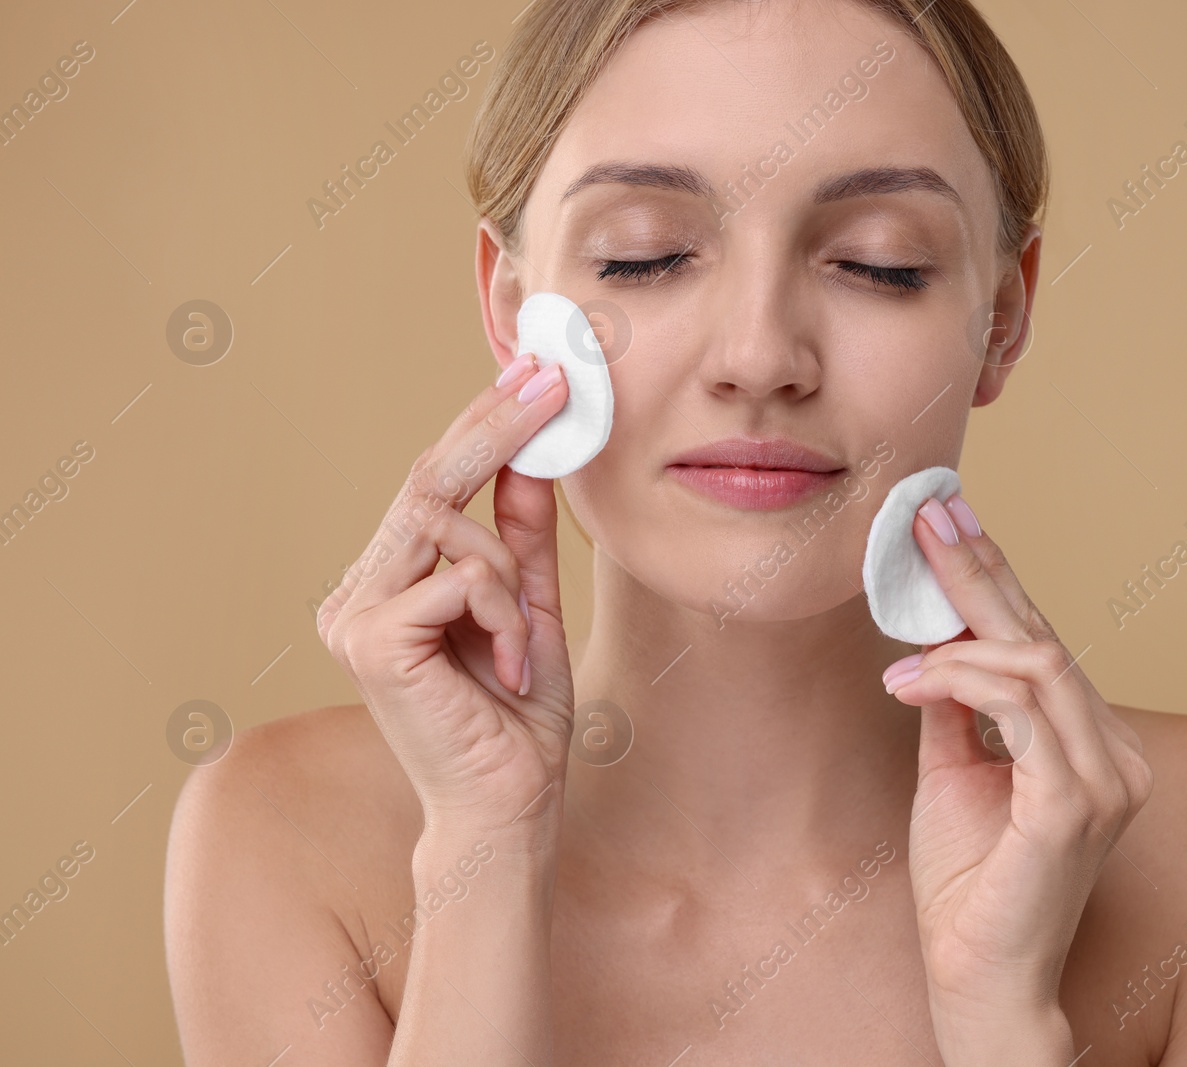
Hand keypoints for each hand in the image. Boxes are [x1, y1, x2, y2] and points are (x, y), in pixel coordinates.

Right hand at [316, 356, 575, 849]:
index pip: (433, 484)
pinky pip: (460, 578)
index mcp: (389, 584)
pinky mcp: (370, 641)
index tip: (534, 374)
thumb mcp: (530, 608)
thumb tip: (531, 457)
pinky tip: (507, 665)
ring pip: (448, 525)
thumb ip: (520, 539)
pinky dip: (504, 612)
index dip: (482, 424)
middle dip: (497, 424)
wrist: (508, 810)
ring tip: (524, 642)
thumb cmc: (516, 720)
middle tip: (553, 379)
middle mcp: (358, 593)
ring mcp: (353, 616)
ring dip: (510, 576)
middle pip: (427, 481)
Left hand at [885, 493, 1152, 1059]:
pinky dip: (962, 682)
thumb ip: (956, 706)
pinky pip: (1021, 708)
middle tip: (930, 513)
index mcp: (1090, 742)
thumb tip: (935, 639)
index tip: (949, 521)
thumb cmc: (968, 883)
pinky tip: (912, 681)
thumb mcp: (952, 770)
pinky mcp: (1077, 803)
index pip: (1043, 641)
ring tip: (901, 635)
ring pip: (1037, 662)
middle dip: (980, 569)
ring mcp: (1106, 777)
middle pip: (1043, 636)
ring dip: (959, 634)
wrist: (977, 974)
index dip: (995, 578)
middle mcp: (1113, 752)